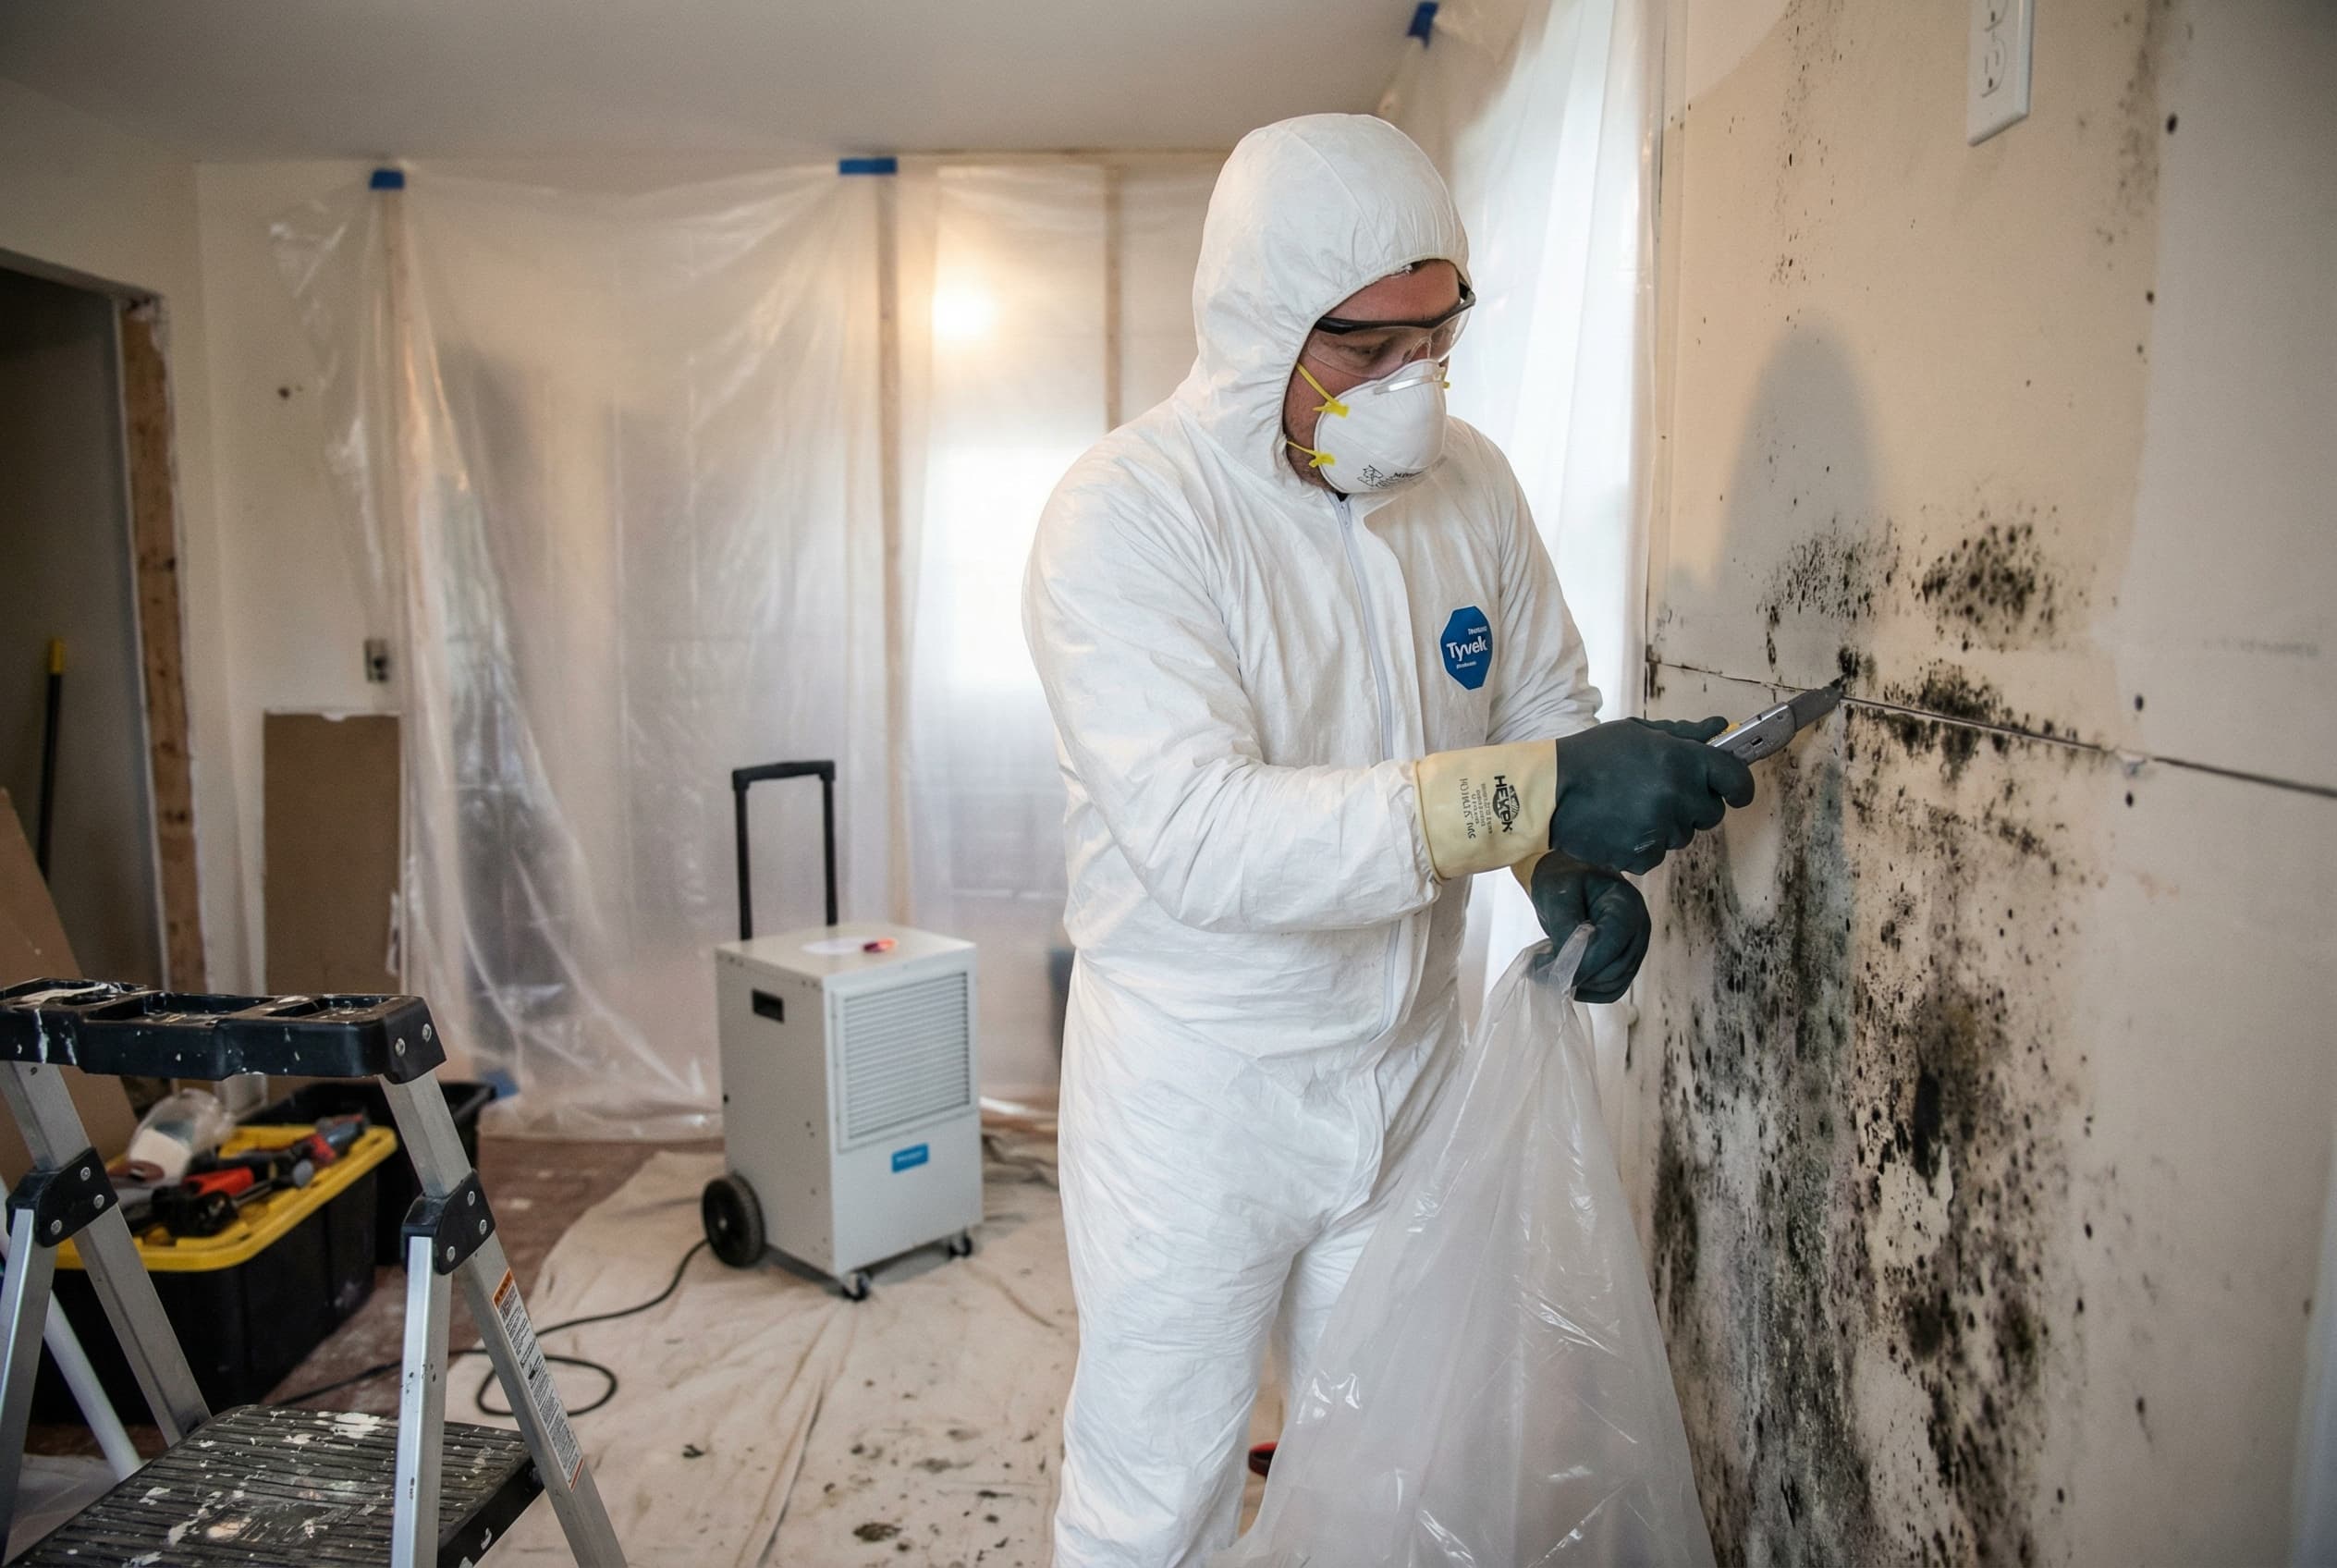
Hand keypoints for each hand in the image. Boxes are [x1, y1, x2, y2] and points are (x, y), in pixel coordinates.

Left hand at [1527, 853, 1648, 1003]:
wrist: (1570, 880)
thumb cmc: (1563, 880)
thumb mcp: (1557, 894)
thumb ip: (1564, 926)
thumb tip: (1567, 962)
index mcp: (1626, 904)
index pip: (1611, 943)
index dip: (1583, 962)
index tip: (1550, 968)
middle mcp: (1639, 928)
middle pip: (1615, 969)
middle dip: (1578, 975)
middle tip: (1540, 970)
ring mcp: (1635, 948)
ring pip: (1613, 984)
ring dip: (1580, 985)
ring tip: (1549, 970)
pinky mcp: (1625, 963)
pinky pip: (1610, 990)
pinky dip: (1587, 990)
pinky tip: (1564, 977)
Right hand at [1548, 717, 1754, 873]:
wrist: (1550, 793)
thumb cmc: (1592, 757)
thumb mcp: (1639, 732)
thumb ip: (1685, 734)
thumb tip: (1720, 728)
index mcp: (1682, 761)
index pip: (1736, 779)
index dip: (1739, 786)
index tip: (1735, 790)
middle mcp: (1677, 796)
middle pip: (1712, 812)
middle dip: (1696, 804)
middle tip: (1664, 792)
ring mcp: (1661, 829)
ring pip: (1684, 834)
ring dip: (1669, 824)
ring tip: (1634, 807)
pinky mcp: (1643, 855)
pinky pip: (1659, 853)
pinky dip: (1645, 844)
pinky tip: (1622, 826)